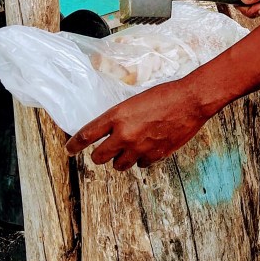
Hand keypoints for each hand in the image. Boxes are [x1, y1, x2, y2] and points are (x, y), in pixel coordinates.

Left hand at [66, 77, 208, 170]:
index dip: (74, 145)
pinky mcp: (155, 155)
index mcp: (117, 116)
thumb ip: (121, 117)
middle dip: (100, 155)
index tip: (69, 150)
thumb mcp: (135, 100)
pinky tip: (148, 148)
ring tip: (129, 148)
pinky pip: (141, 165)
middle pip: (99, 157)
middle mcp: (125, 134)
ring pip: (119, 165)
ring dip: (121, 159)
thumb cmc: (165, 95)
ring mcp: (140, 147)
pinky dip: (142, 159)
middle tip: (104, 151)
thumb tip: (112, 129)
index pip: (86, 135)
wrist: (190, 101)